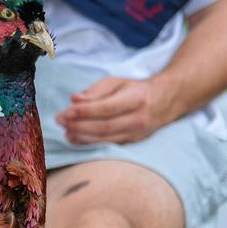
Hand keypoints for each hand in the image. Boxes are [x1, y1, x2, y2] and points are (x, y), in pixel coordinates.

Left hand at [56, 77, 174, 144]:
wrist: (166, 101)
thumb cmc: (136, 89)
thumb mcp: (118, 82)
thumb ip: (96, 90)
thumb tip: (75, 99)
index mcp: (136, 99)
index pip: (106, 108)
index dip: (84, 112)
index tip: (65, 111)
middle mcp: (138, 118)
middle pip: (104, 126)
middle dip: (79, 125)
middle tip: (60, 122)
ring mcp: (137, 132)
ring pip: (106, 139)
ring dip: (82, 137)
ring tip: (65, 132)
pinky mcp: (133, 141)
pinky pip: (109, 145)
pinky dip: (90, 143)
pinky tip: (76, 140)